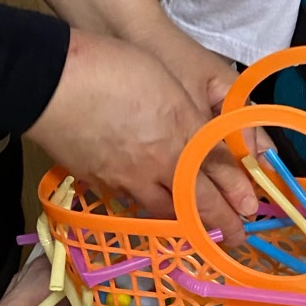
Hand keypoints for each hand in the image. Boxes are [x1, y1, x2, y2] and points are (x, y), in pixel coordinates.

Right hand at [27, 29, 257, 241]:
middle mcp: (160, 161)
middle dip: (221, 222)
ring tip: (198, 229)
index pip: (221, 169)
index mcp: (184, 131)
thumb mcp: (170, 80)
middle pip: (197, 200)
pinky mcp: (97, 179)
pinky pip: (128, 200)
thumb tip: (211, 135)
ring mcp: (125, 175)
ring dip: (185, 220)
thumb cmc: (115, 67)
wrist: (53, 82)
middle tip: (237, 238)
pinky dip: (145, 205)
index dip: (239, 191)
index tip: (253, 209)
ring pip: (163, 208)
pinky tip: (149, 203)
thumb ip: (195, 113)